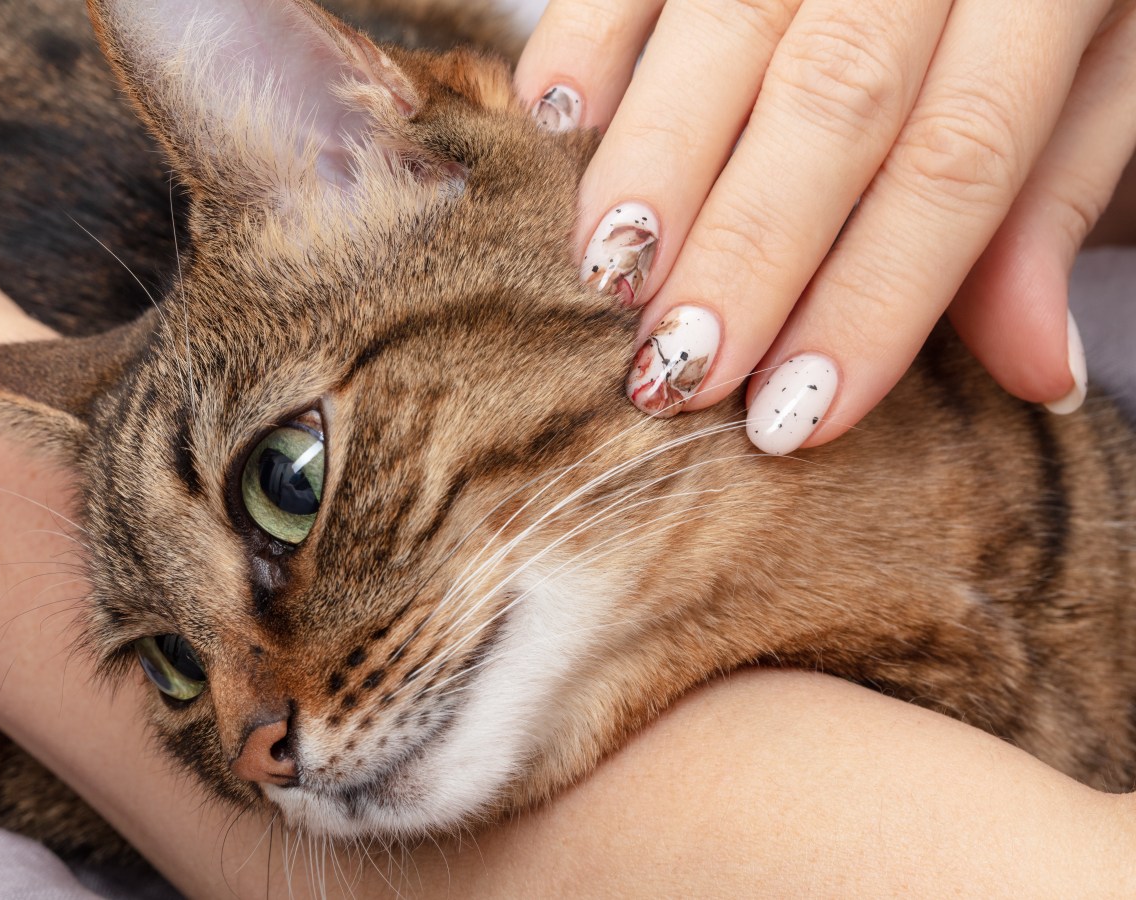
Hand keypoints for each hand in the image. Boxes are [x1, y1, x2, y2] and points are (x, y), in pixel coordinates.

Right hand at [516, 1, 1135, 453]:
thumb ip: (1059, 197)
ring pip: (724, 29)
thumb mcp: (1115, 61)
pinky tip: (554, 123)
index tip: (800, 414)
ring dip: (653, 162)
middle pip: (831, 100)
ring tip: (604, 275)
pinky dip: (588, 37)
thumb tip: (1036, 374)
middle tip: (678, 369)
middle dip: (747, 250)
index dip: (876, 297)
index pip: (959, 157)